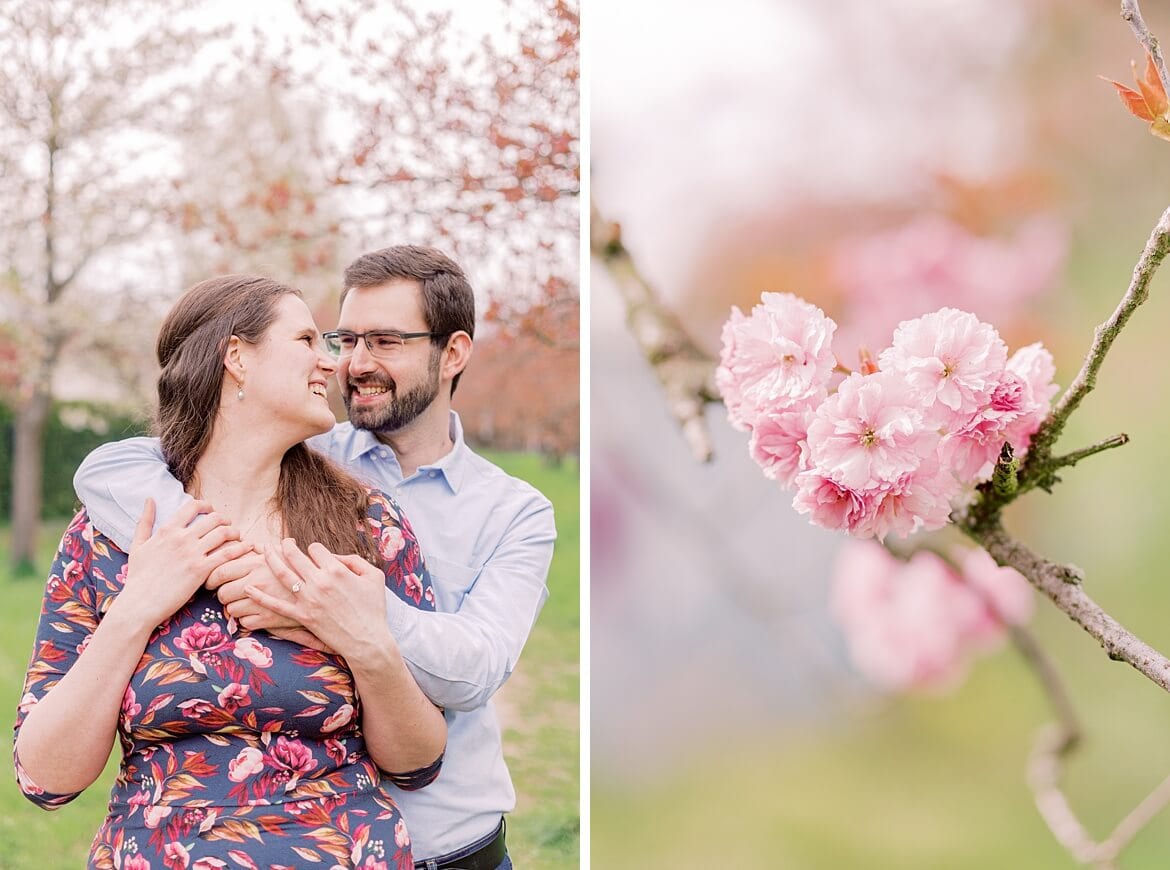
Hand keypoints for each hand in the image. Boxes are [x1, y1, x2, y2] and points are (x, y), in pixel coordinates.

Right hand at [114, 499, 251, 630]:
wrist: (140, 603)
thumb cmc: (138, 577)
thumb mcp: (138, 545)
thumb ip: (145, 521)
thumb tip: (149, 499)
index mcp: (167, 530)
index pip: (193, 506)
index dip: (207, 505)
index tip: (212, 512)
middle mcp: (181, 538)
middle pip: (213, 518)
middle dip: (225, 519)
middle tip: (228, 525)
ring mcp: (192, 554)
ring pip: (223, 533)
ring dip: (234, 532)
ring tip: (237, 536)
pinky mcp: (201, 570)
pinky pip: (227, 554)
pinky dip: (240, 549)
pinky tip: (247, 548)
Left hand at [206, 550, 302, 631]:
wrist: (323, 593)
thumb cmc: (302, 571)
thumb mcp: (286, 554)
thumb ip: (265, 550)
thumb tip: (250, 543)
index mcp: (257, 564)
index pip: (220, 571)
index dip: (211, 579)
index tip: (212, 582)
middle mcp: (256, 582)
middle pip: (222, 594)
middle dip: (224, 595)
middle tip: (230, 594)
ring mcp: (262, 602)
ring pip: (232, 610)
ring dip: (235, 609)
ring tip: (245, 604)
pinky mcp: (269, 619)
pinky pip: (244, 623)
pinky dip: (247, 620)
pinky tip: (256, 613)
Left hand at [245, 539, 390, 659]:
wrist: (367, 640)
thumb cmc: (374, 608)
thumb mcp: (374, 576)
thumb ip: (355, 561)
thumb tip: (334, 557)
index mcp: (336, 569)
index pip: (316, 548)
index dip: (314, 549)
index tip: (315, 554)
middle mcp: (319, 581)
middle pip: (295, 556)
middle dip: (287, 546)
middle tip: (282, 542)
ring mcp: (308, 599)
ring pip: (282, 573)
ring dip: (271, 559)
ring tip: (264, 550)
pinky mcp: (302, 616)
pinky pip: (275, 604)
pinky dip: (260, 596)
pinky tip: (248, 588)